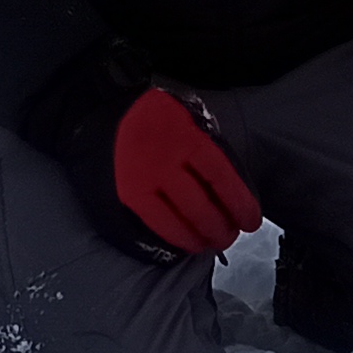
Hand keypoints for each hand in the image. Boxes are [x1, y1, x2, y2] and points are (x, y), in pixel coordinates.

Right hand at [109, 88, 263, 253]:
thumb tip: (232, 188)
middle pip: (202, 208)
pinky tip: (186, 242)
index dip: (240, 204)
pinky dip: (175, 239)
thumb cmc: (155, 118)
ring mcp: (142, 181)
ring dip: (200, 238)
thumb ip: (207, 149)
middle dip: (221, 229)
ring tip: (210, 242)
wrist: (102, 110)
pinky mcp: (125, 195)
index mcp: (186, 138)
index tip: (251, 220)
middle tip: (229, 236)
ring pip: (180, 222)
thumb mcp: (187, 120)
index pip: (221, 178)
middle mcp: (164, 162)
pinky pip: (155, 226)